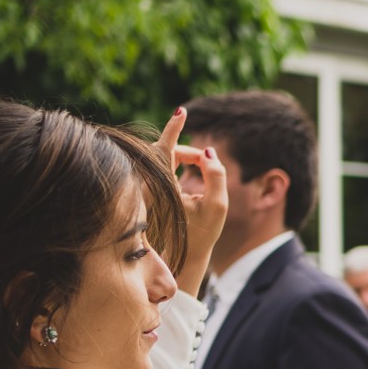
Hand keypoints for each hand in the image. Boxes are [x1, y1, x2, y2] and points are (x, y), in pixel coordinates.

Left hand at [165, 107, 228, 295]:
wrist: (183, 257)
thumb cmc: (203, 234)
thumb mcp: (218, 205)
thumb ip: (216, 174)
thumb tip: (207, 151)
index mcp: (164, 187)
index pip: (166, 148)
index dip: (175, 128)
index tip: (181, 111)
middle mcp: (151, 186)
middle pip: (167, 153)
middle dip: (189, 153)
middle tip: (207, 162)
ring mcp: (148, 191)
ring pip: (164, 162)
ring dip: (184, 160)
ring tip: (201, 171)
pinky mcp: (149, 194)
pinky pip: (161, 171)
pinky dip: (177, 168)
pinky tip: (188, 180)